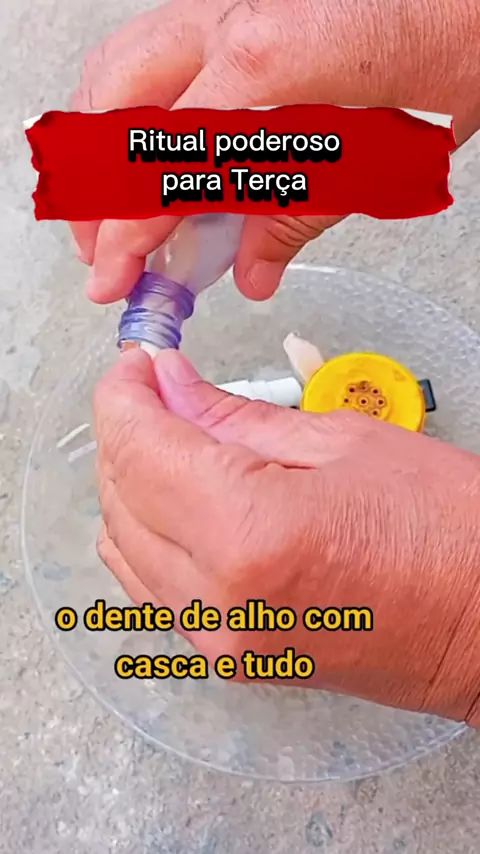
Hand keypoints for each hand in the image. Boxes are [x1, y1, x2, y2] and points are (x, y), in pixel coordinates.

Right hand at [72, 0, 479, 303]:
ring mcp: (227, 5)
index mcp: (263, 66)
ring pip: (119, 72)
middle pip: (113, 113)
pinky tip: (149, 150)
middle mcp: (229, 22)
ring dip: (103, 148)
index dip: (126, 234)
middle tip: (107, 251)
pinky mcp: (238, 7)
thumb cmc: (449, 49)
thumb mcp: (379, 158)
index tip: (113, 277)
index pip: (159, 168)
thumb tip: (252, 271)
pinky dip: (133, 109)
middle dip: (96, 194)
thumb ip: (300, 216)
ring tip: (118, 207)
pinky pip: (153, 52)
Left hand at [94, 348, 479, 722]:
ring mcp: (220, 641)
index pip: (139, 450)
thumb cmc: (448, 530)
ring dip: (133, 485)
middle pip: (120, 499)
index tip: (135, 366)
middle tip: (160, 390)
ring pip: (123, 550)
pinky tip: (182, 500)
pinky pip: (154, 591)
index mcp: (248, 533)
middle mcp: (219, 599)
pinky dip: (150, 536)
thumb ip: (235, 416)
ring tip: (174, 440)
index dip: (124, 396)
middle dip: (127, 432)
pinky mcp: (231, 659)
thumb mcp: (340, 442)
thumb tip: (172, 385)